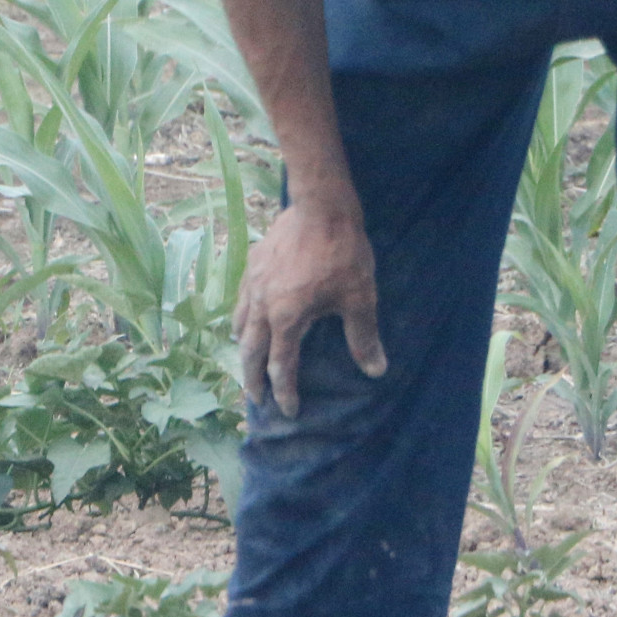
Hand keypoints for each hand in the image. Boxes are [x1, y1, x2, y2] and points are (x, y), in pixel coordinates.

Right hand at [232, 195, 387, 416]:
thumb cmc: (343, 253)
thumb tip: (376, 370)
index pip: (281, 367)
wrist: (321, 206)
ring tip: (248, 360)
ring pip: (240, 325)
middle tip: (256, 399)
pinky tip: (250, 317)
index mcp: (286, 319)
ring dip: (244, 349)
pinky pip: (241, 300)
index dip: (285, 392)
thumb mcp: (359, 298)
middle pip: (250, 352)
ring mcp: (253, 283)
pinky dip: (242, 319)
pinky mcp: (253, 263)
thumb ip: (363, 337)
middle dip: (252, 379)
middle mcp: (262, 305)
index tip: (289, 410)